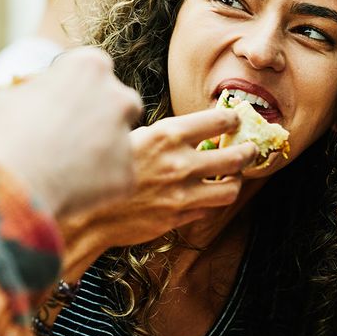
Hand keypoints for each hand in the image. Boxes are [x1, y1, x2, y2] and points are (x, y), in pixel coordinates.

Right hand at [0, 47, 141, 216]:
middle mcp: (118, 97)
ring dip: (99, 151)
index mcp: (90, 66)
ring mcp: (126, 138)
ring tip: (64, 167)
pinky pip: (115, 177)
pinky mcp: (127, 175)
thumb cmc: (2, 134)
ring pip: (119, 142)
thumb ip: (36, 91)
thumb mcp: (9, 95)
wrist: (7, 186)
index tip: (59, 102)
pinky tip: (70, 188)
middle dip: (100, 115)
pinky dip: (98, 183)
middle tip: (70, 135)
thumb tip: (38, 96)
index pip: (92, 69)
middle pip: (118, 102)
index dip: (73, 86)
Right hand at [59, 108, 257, 274]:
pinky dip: (211, 202)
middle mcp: (180, 163)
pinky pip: (208, 209)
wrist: (85, 212)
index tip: (236, 120)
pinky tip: (207, 196)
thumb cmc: (101, 169)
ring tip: (235, 177)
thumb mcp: (131, 138)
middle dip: (248, 151)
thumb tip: (185, 133)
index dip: (232, 120)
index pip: (217, 122)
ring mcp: (182, 193)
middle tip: (251, 149)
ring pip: (230, 188)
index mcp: (167, 135)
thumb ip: (162, 137)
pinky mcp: (178, 216)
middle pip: (235, 156)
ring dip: (236, 181)